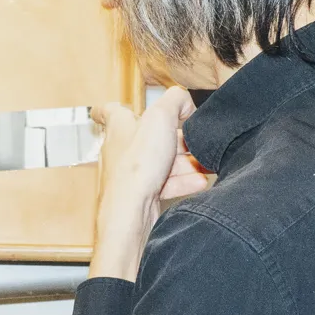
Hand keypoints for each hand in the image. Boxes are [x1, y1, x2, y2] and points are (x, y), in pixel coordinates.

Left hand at [89, 87, 208, 279]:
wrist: (130, 213)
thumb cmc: (136, 167)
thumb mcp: (160, 118)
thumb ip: (175, 101)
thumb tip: (184, 101)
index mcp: (120, 127)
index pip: (109, 111)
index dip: (114, 106)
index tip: (116, 105)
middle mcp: (122, 149)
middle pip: (151, 137)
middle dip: (176, 138)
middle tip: (194, 139)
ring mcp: (132, 173)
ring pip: (162, 161)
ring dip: (185, 162)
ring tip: (205, 163)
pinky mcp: (142, 194)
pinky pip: (166, 183)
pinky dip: (183, 182)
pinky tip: (200, 182)